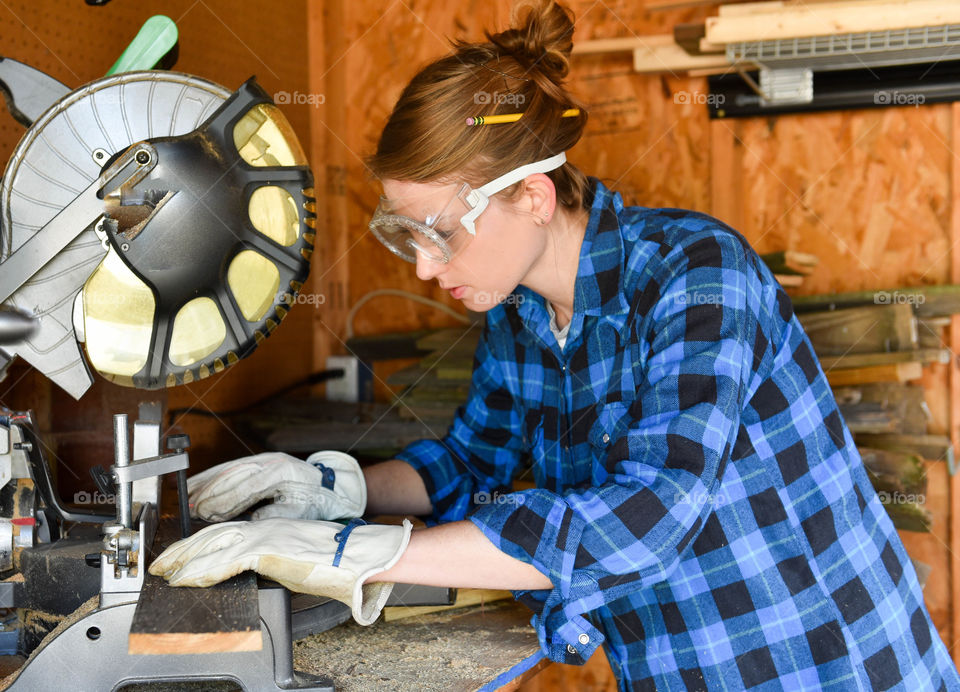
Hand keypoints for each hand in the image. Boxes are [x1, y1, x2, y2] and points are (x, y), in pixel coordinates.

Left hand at [149, 517, 412, 624]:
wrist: (355, 553)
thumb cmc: (332, 559)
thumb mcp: (295, 556)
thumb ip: (270, 559)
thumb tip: (251, 571)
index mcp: (268, 528)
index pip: (224, 532)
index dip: (197, 542)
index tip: (178, 554)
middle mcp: (262, 528)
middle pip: (212, 535)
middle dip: (182, 550)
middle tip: (159, 563)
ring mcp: (264, 537)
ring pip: (214, 545)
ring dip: (185, 560)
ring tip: (166, 573)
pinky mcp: (267, 551)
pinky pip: (227, 561)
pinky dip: (204, 571)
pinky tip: (188, 579)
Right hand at [187, 451, 366, 521]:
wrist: (326, 483)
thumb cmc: (314, 499)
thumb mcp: (300, 511)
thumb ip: (276, 515)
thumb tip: (251, 521)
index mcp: (280, 473)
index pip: (246, 488)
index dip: (223, 501)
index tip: (206, 513)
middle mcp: (269, 462)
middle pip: (232, 476)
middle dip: (210, 493)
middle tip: (191, 509)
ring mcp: (262, 458)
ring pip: (228, 469)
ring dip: (206, 482)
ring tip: (187, 495)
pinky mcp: (258, 460)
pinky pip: (231, 467)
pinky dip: (212, 475)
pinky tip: (198, 482)